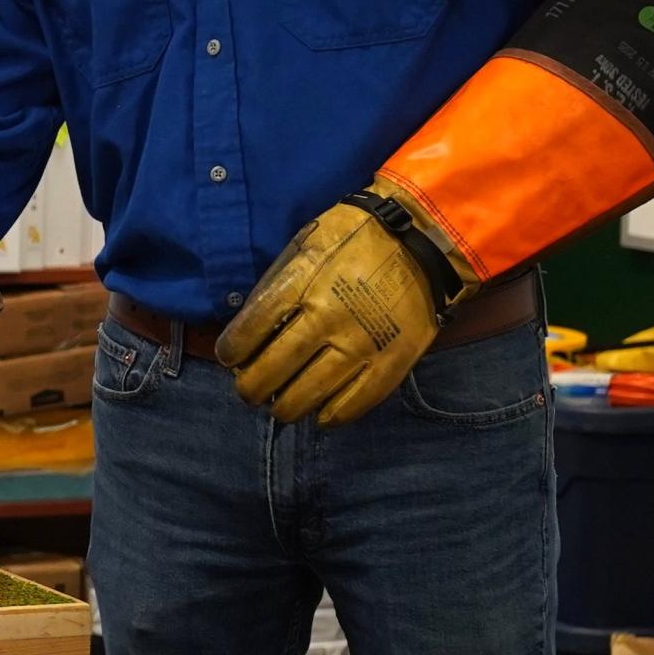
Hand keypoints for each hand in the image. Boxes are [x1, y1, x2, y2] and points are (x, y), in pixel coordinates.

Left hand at [217, 196, 445, 424]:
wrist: (423, 237)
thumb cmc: (356, 237)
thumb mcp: (306, 243)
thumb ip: (278, 283)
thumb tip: (248, 328)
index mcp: (302, 284)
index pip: (249, 331)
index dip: (232, 351)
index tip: (229, 357)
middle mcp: (327, 319)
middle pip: (270, 373)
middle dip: (250, 389)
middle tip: (249, 390)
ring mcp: (360, 346)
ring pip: (306, 397)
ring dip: (284, 408)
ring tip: (281, 405)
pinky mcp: (390, 364)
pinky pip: (351, 406)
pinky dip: (329, 417)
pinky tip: (320, 414)